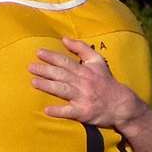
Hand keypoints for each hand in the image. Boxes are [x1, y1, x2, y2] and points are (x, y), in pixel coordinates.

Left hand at [30, 37, 144, 128]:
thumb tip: (64, 39)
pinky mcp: (84, 112)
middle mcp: (83, 82)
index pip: (65, 62)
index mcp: (85, 70)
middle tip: (30, 67)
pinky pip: (69, 111)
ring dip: (48, 86)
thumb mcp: (97, 61)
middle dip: (45, 70)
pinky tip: (46, 110)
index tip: (39, 53)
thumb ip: (81, 49)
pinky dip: (58, 111)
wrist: (121, 104)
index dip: (52, 57)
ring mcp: (83, 97)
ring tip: (34, 82)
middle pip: (61, 74)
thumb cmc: (106, 82)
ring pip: (63, 90)